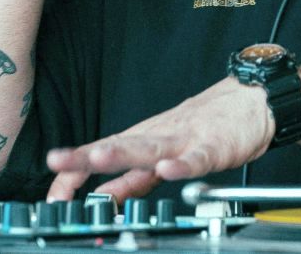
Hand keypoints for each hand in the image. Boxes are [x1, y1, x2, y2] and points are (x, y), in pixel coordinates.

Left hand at [45, 77, 274, 201]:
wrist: (248, 102)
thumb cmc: (204, 128)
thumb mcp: (161, 155)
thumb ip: (132, 178)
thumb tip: (102, 198)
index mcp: (142, 141)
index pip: (100, 155)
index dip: (75, 172)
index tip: (52, 194)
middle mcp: (157, 138)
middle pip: (117, 148)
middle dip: (85, 158)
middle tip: (57, 162)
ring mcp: (184, 141)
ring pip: (150, 149)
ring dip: (124, 155)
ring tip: (100, 159)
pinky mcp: (213, 147)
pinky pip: (196, 158)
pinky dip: (182, 165)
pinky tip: (170, 170)